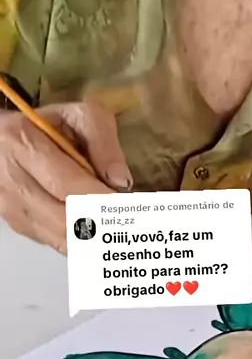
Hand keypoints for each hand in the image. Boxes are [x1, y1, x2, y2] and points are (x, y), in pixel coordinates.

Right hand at [0, 102, 131, 253]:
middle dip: (102, 224)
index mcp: (23, 143)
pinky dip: (82, 242)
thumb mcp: (79, 116)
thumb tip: (120, 180)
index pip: (66, 184)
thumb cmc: (48, 126)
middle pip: (63, 218)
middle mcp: (11, 179)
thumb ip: (103, 141)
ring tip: (123, 231)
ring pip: (60, 238)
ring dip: (95, 239)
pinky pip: (56, 242)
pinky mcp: (18, 225)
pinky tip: (102, 234)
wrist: (7, 139)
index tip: (129, 207)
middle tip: (132, 223)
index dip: (100, 199)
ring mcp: (11, 207)